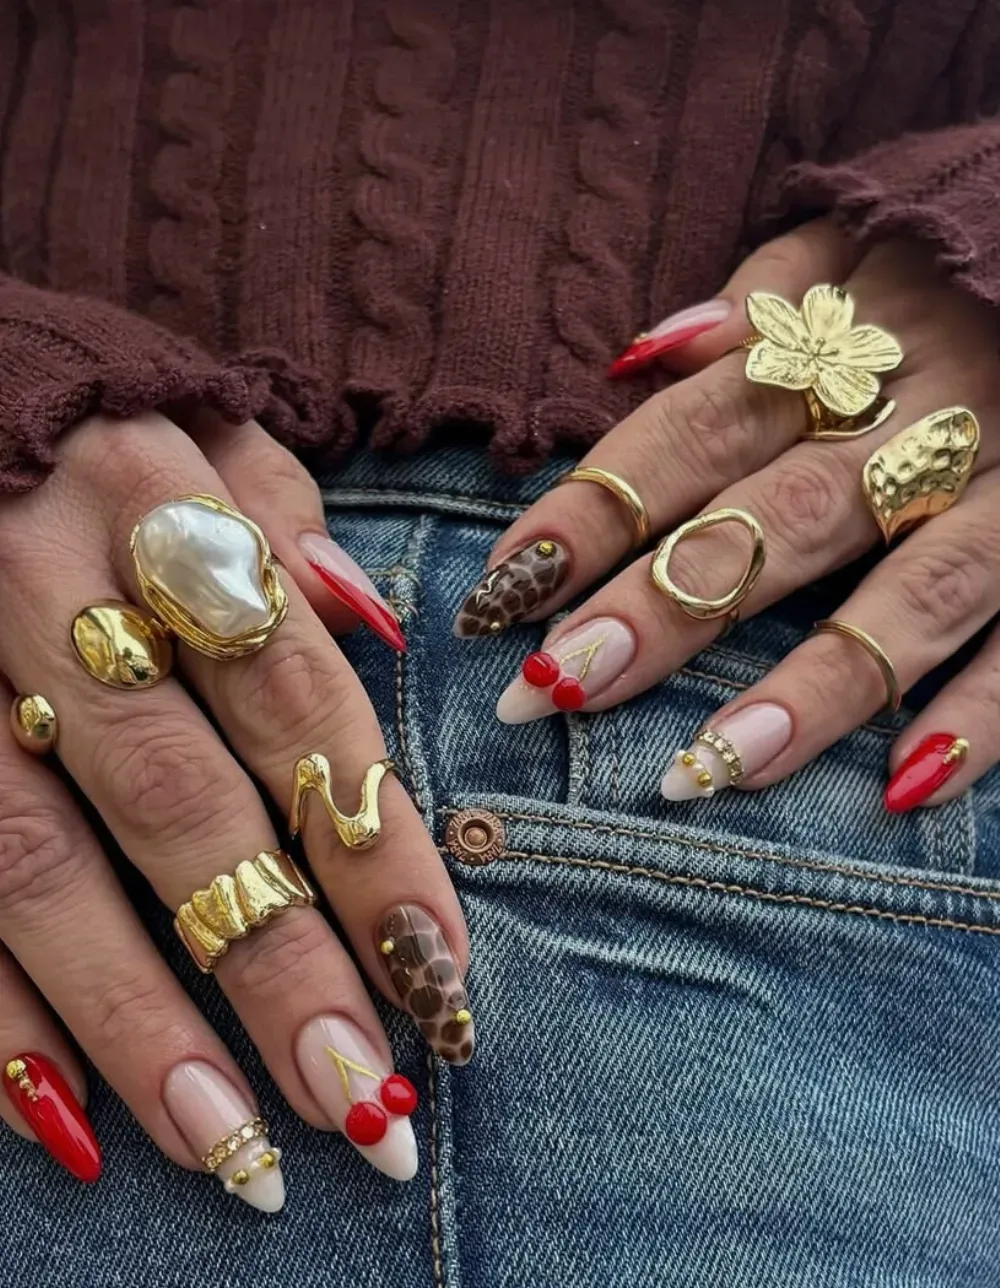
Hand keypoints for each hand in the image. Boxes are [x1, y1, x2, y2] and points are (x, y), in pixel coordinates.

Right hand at [0, 411, 471, 1205]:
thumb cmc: (73, 409)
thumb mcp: (191, 412)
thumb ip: (282, 517)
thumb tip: (372, 629)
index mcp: (155, 503)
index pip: (293, 700)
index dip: (370, 844)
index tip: (440, 977)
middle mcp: (42, 583)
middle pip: (177, 801)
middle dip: (276, 963)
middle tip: (363, 1105)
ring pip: (31, 862)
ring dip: (134, 1022)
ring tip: (231, 1153)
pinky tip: (57, 1118)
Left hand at [454, 220, 999, 813]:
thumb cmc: (961, 258)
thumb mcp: (859, 240)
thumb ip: (760, 295)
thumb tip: (642, 356)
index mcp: (843, 343)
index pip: (694, 432)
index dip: (596, 510)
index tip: (503, 591)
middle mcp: (924, 415)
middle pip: (782, 518)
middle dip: (666, 606)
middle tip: (559, 687)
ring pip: (915, 590)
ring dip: (813, 684)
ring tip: (705, 770)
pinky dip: (983, 713)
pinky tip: (906, 789)